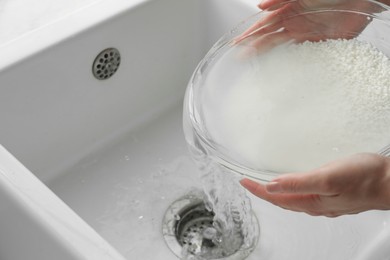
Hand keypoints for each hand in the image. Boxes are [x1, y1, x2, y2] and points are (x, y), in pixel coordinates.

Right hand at [235, 0, 378, 50]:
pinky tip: (281, 68)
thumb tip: (261, 6)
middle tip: (240, 58)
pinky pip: (301, 54)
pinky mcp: (318, 43)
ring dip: (266, 55)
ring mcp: (304, 33)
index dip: (250, 33)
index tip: (236, 42)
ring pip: (281, 46)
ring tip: (253, 63)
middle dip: (253, 46)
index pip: (264, 23)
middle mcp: (294, 22)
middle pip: (269, 37)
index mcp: (287, 9)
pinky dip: (291, 61)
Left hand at [240, 153, 389, 216]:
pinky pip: (304, 195)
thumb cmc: (365, 179)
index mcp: (311, 201)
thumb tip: (272, 186)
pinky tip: (295, 185)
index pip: (275, 197)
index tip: (242, 182)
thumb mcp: (326, 178)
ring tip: (265, 185)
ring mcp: (325, 201)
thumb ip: (298, 183)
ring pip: (292, 199)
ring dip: (277, 192)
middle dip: (263, 192)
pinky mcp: (334, 194)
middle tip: (249, 184)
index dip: (256, 189)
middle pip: (281, 200)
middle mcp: (316, 204)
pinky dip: (292, 190)